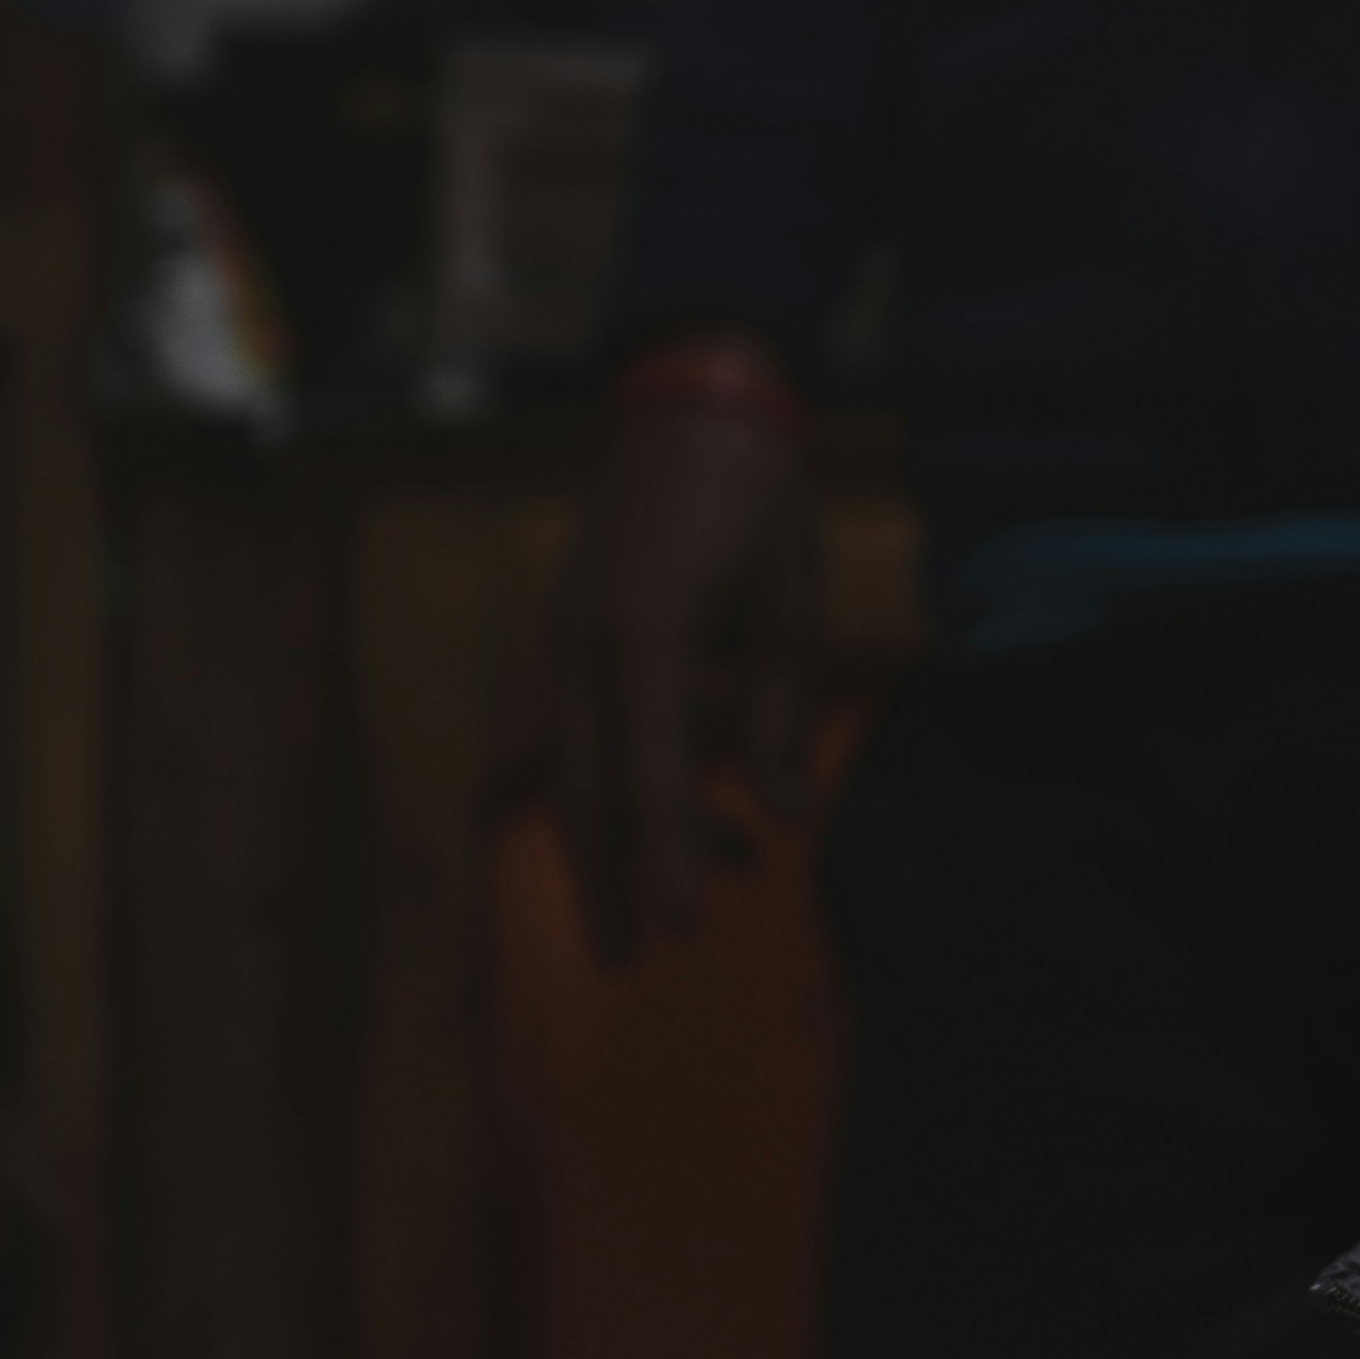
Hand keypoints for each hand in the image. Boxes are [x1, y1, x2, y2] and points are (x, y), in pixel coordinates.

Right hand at [546, 368, 824, 959]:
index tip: (681, 932)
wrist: (689, 396)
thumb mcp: (791, 600)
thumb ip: (780, 710)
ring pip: (581, 764)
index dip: (665, 859)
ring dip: (623, 835)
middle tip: (625, 963)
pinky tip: (684, 811)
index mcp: (645, 632)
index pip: (651, 774)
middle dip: (603, 880)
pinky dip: (626, 776)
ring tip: (687, 893)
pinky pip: (589, 725)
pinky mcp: (574, 629)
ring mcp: (568, 634)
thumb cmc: (756, 492)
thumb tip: (787, 814)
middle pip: (583, 790)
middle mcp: (586, 642)